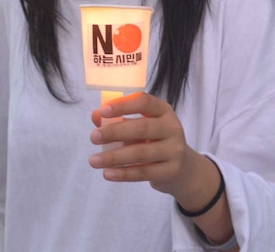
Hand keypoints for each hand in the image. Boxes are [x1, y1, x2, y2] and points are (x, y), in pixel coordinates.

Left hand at [88, 92, 204, 201]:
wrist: (181, 167)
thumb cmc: (152, 140)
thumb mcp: (138, 126)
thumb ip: (117, 119)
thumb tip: (95, 116)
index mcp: (163, 110)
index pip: (144, 102)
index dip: (122, 105)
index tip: (102, 111)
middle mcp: (172, 128)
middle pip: (141, 128)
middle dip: (114, 132)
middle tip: (93, 137)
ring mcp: (175, 150)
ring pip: (140, 153)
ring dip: (114, 157)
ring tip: (93, 160)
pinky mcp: (172, 171)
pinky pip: (144, 172)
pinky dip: (123, 174)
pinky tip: (107, 174)